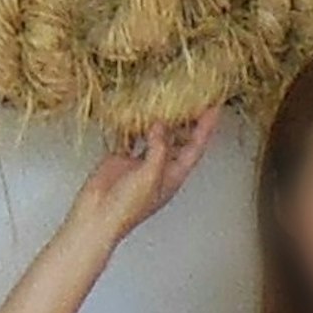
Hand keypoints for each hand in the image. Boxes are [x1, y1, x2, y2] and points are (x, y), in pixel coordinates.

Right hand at [67, 108, 219, 247]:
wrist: (97, 215)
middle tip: (192, 97)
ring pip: (156, 136)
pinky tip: (135, 113)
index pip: (196, 146)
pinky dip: (134, 125)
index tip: (214, 107)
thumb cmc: (127, 206)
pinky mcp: (122, 159)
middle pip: (179, 139)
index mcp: (174, 175)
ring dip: (161, 120)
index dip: (207, 127)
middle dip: (187, 120)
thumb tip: (162, 124)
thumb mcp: (150, 175)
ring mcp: (141, 162)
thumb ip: (159, 148)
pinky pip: (132, 137)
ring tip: (166, 99)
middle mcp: (160, 167)